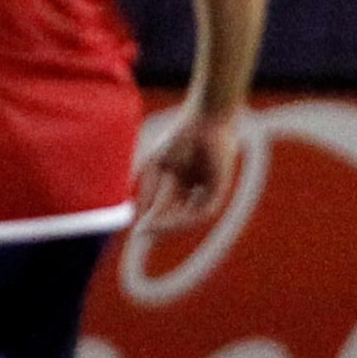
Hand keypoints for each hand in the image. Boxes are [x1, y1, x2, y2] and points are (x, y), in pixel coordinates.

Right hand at [134, 106, 240, 235]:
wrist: (205, 121)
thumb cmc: (179, 138)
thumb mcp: (156, 168)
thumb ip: (149, 192)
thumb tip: (140, 215)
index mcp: (182, 180)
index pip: (166, 206)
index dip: (152, 219)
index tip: (137, 233)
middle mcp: (195, 188)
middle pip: (176, 213)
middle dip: (159, 226)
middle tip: (141, 236)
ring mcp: (207, 189)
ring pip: (188, 216)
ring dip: (169, 226)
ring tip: (150, 230)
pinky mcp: (219, 190)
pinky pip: (201, 212)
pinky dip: (183, 219)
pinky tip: (167, 220)